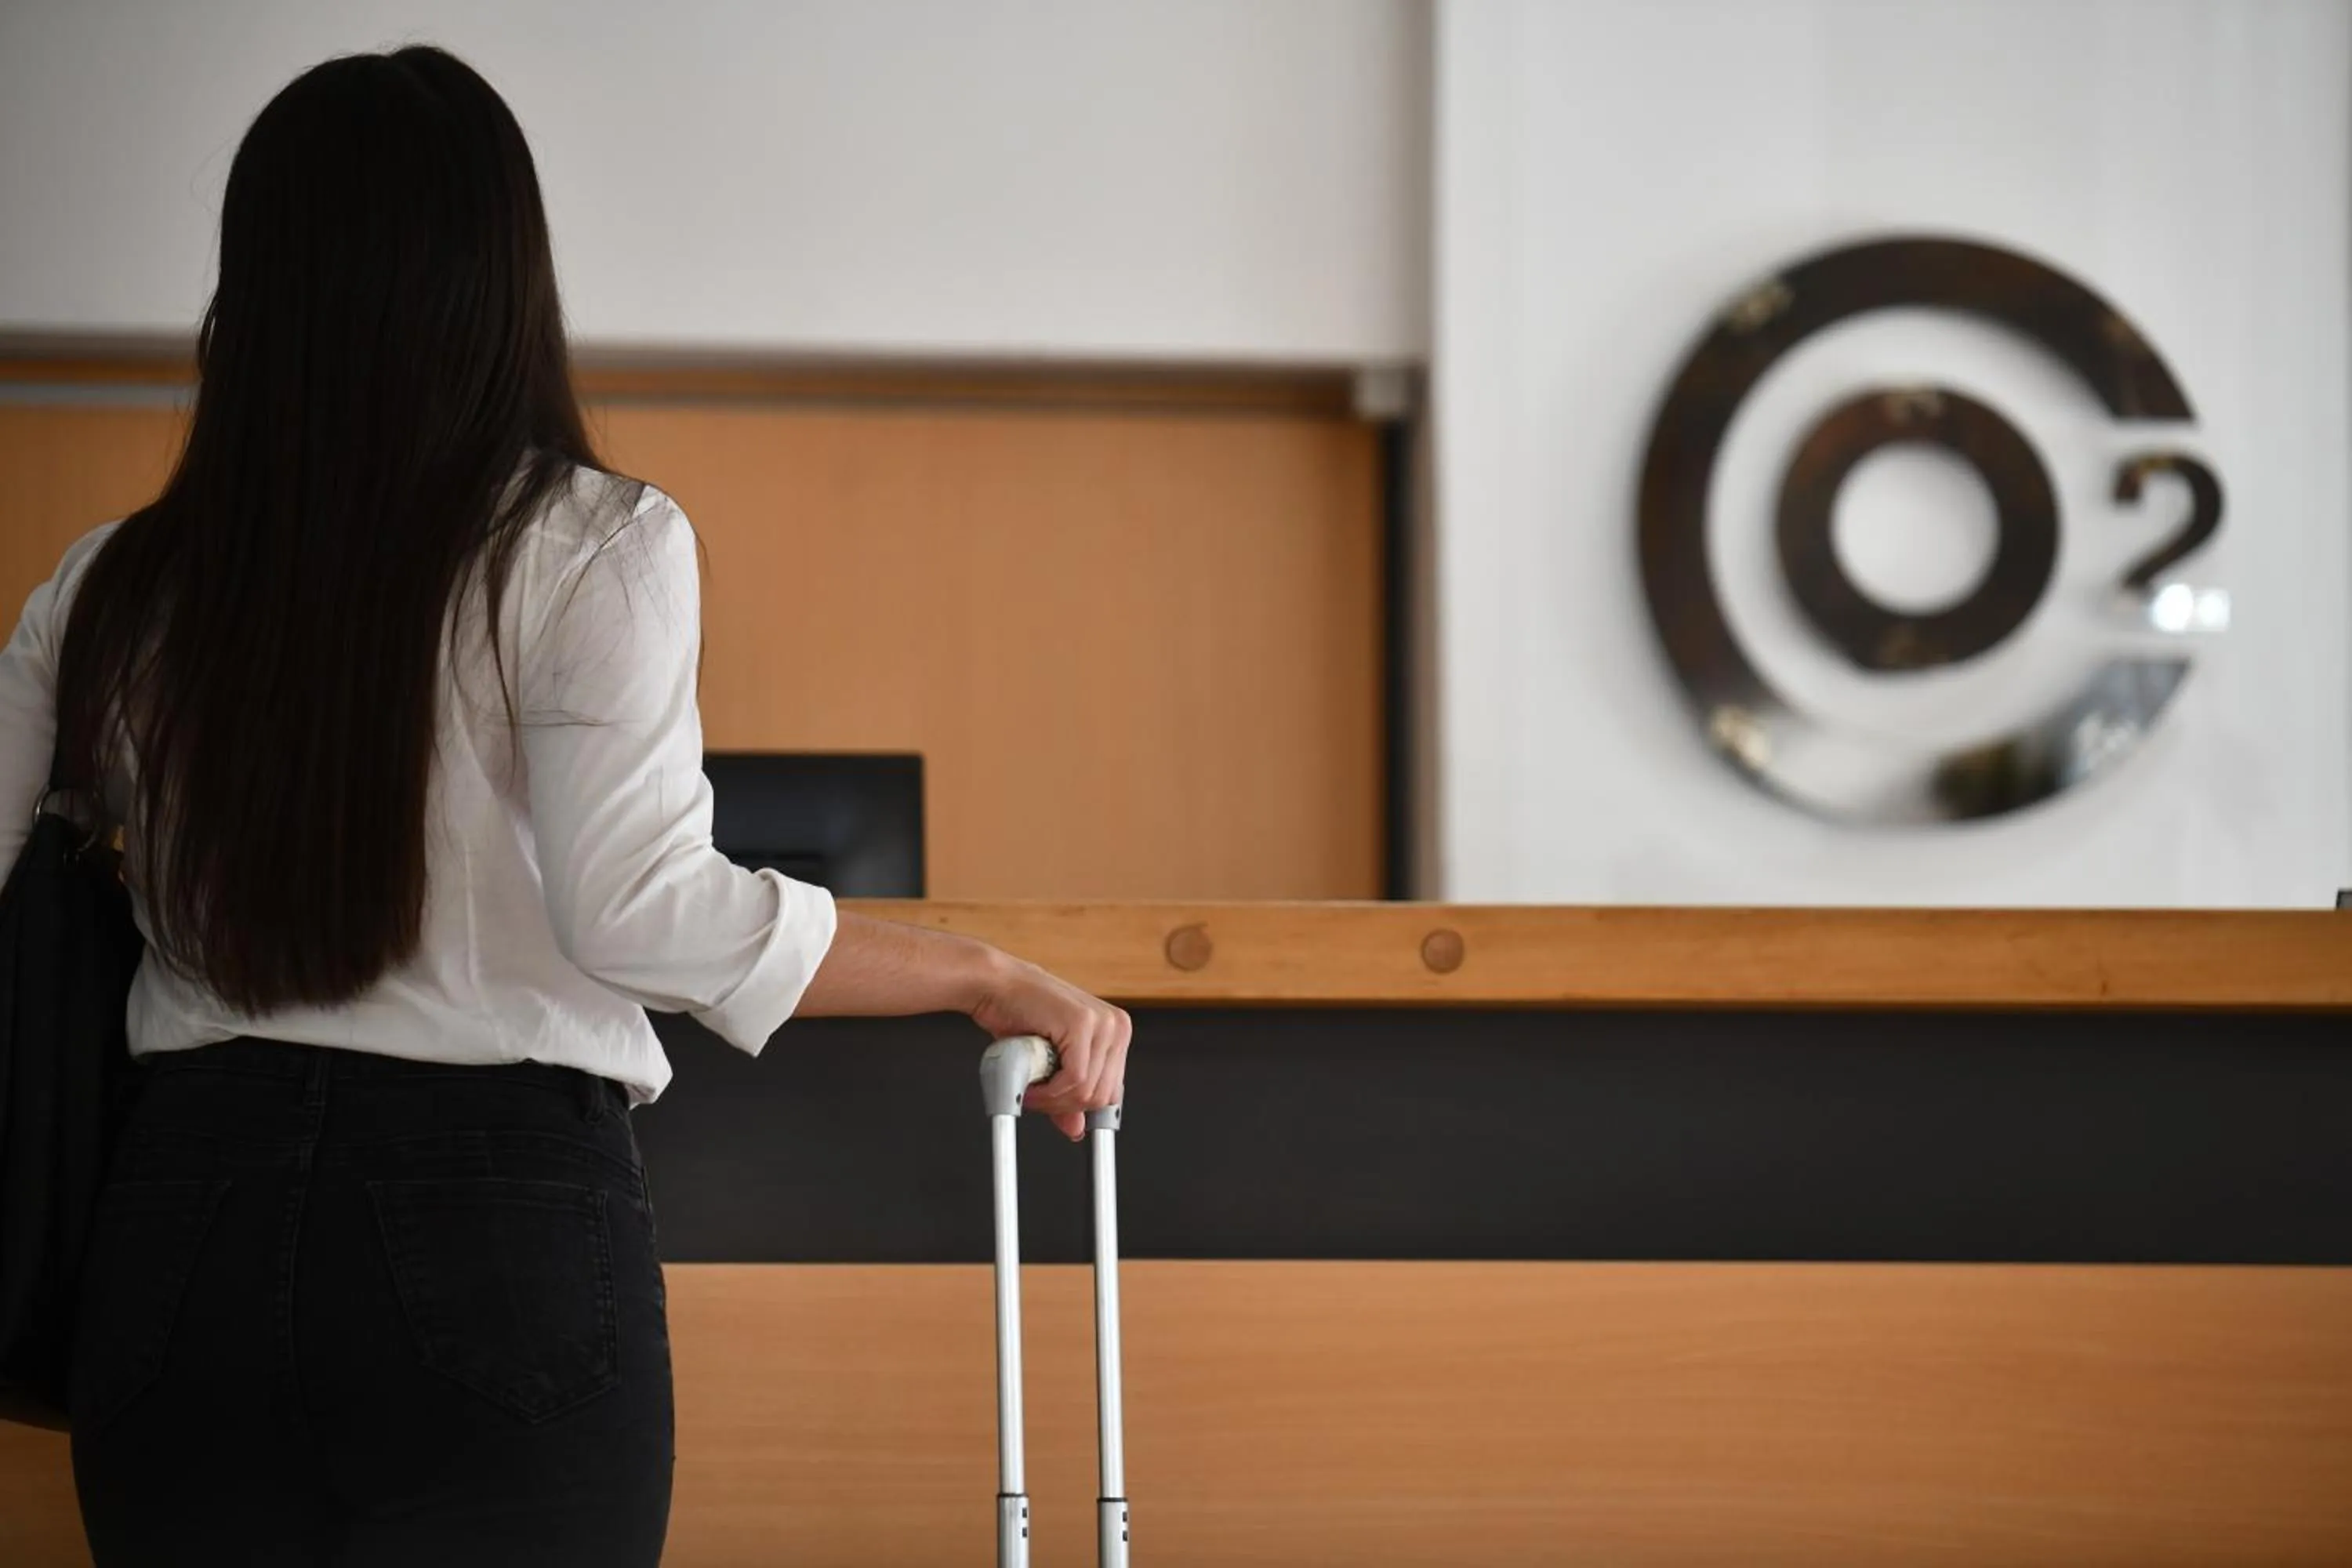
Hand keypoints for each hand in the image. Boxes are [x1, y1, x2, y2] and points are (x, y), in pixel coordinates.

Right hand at [968, 952, 1130, 1140]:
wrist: (996, 986)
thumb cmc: (1020, 1016)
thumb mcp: (1052, 1062)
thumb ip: (1068, 1094)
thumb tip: (1076, 1130)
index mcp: (1116, 1032)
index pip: (1113, 1092)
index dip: (1080, 1107)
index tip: (1057, 1110)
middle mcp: (1116, 1026)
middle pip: (1103, 1097)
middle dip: (1064, 1106)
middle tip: (1036, 1099)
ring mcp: (1103, 1023)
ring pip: (1088, 1092)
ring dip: (1053, 1101)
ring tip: (1030, 1090)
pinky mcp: (1083, 1024)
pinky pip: (1074, 1080)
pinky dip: (1049, 1092)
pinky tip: (1031, 1085)